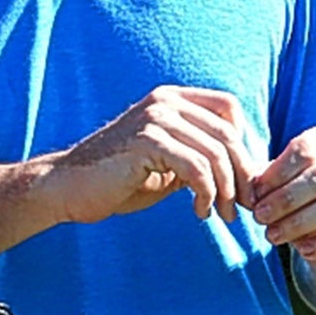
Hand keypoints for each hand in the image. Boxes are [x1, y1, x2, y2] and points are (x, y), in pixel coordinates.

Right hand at [42, 86, 260, 225]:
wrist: (68, 187)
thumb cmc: (117, 179)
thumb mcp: (167, 162)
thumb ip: (199, 156)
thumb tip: (247, 174)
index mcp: (170, 99)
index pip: (228, 108)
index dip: (244, 143)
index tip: (241, 180)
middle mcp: (164, 101)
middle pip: (227, 134)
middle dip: (242, 175)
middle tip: (245, 207)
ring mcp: (154, 119)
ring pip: (215, 154)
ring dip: (226, 192)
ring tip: (223, 215)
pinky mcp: (147, 142)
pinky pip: (196, 169)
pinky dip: (206, 195)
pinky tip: (200, 212)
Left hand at [251, 125, 315, 267]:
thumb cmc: (290, 196)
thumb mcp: (272, 183)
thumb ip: (258, 179)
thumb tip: (247, 187)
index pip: (306, 148)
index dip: (278, 171)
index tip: (256, 192)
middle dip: (284, 200)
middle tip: (260, 216)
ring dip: (298, 223)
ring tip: (273, 235)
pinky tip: (303, 250)